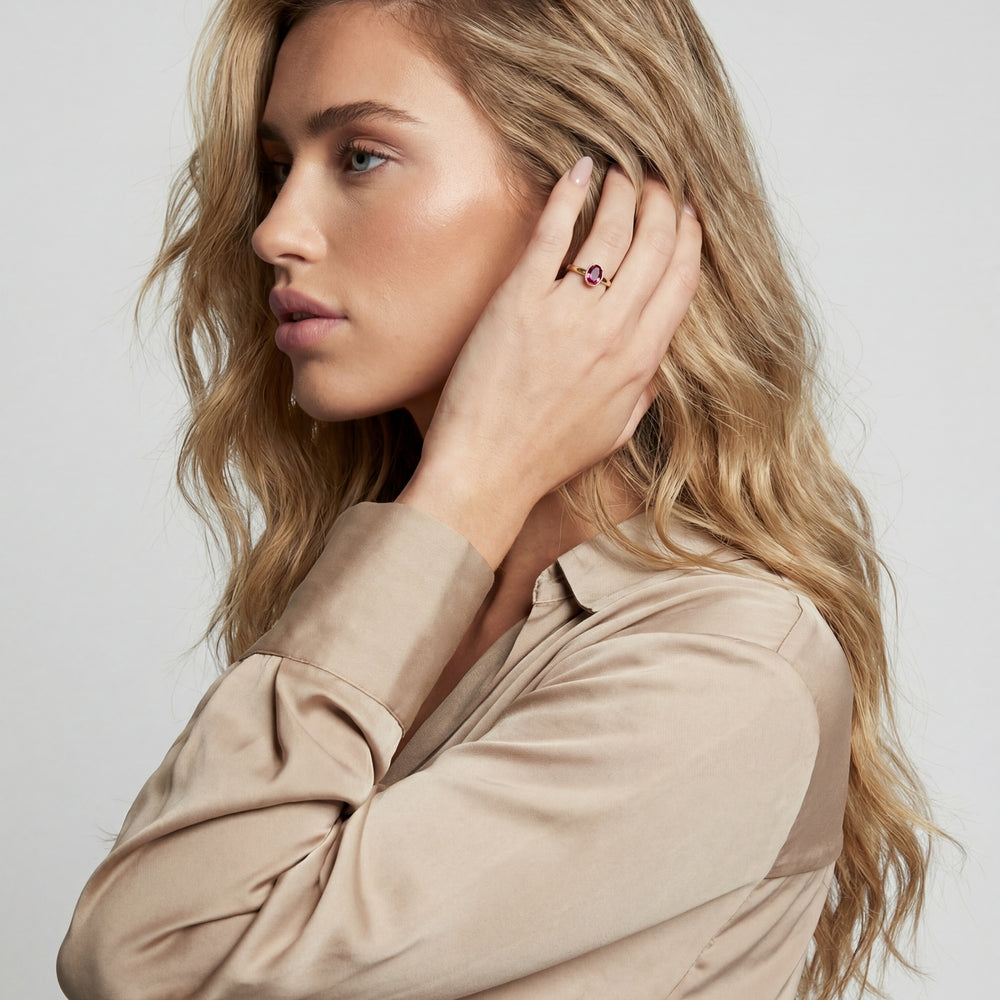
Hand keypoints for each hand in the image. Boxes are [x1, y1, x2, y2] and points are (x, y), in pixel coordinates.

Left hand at [398, 157, 701, 566]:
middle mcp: (612, 331)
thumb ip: (642, 391)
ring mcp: (566, 313)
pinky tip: (579, 171)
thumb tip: (655, 359)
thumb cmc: (546, 458)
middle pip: (655, 245)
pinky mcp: (519, 300)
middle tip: (657, 178)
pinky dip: (571, 195)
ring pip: (612, 230)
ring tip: (621, 170)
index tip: (688, 214)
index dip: (689, 239)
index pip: (681, 281)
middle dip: (663, 201)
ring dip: (623, 191)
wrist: (487, 472)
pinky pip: (553, 232)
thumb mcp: (614, 432)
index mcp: (639, 362)